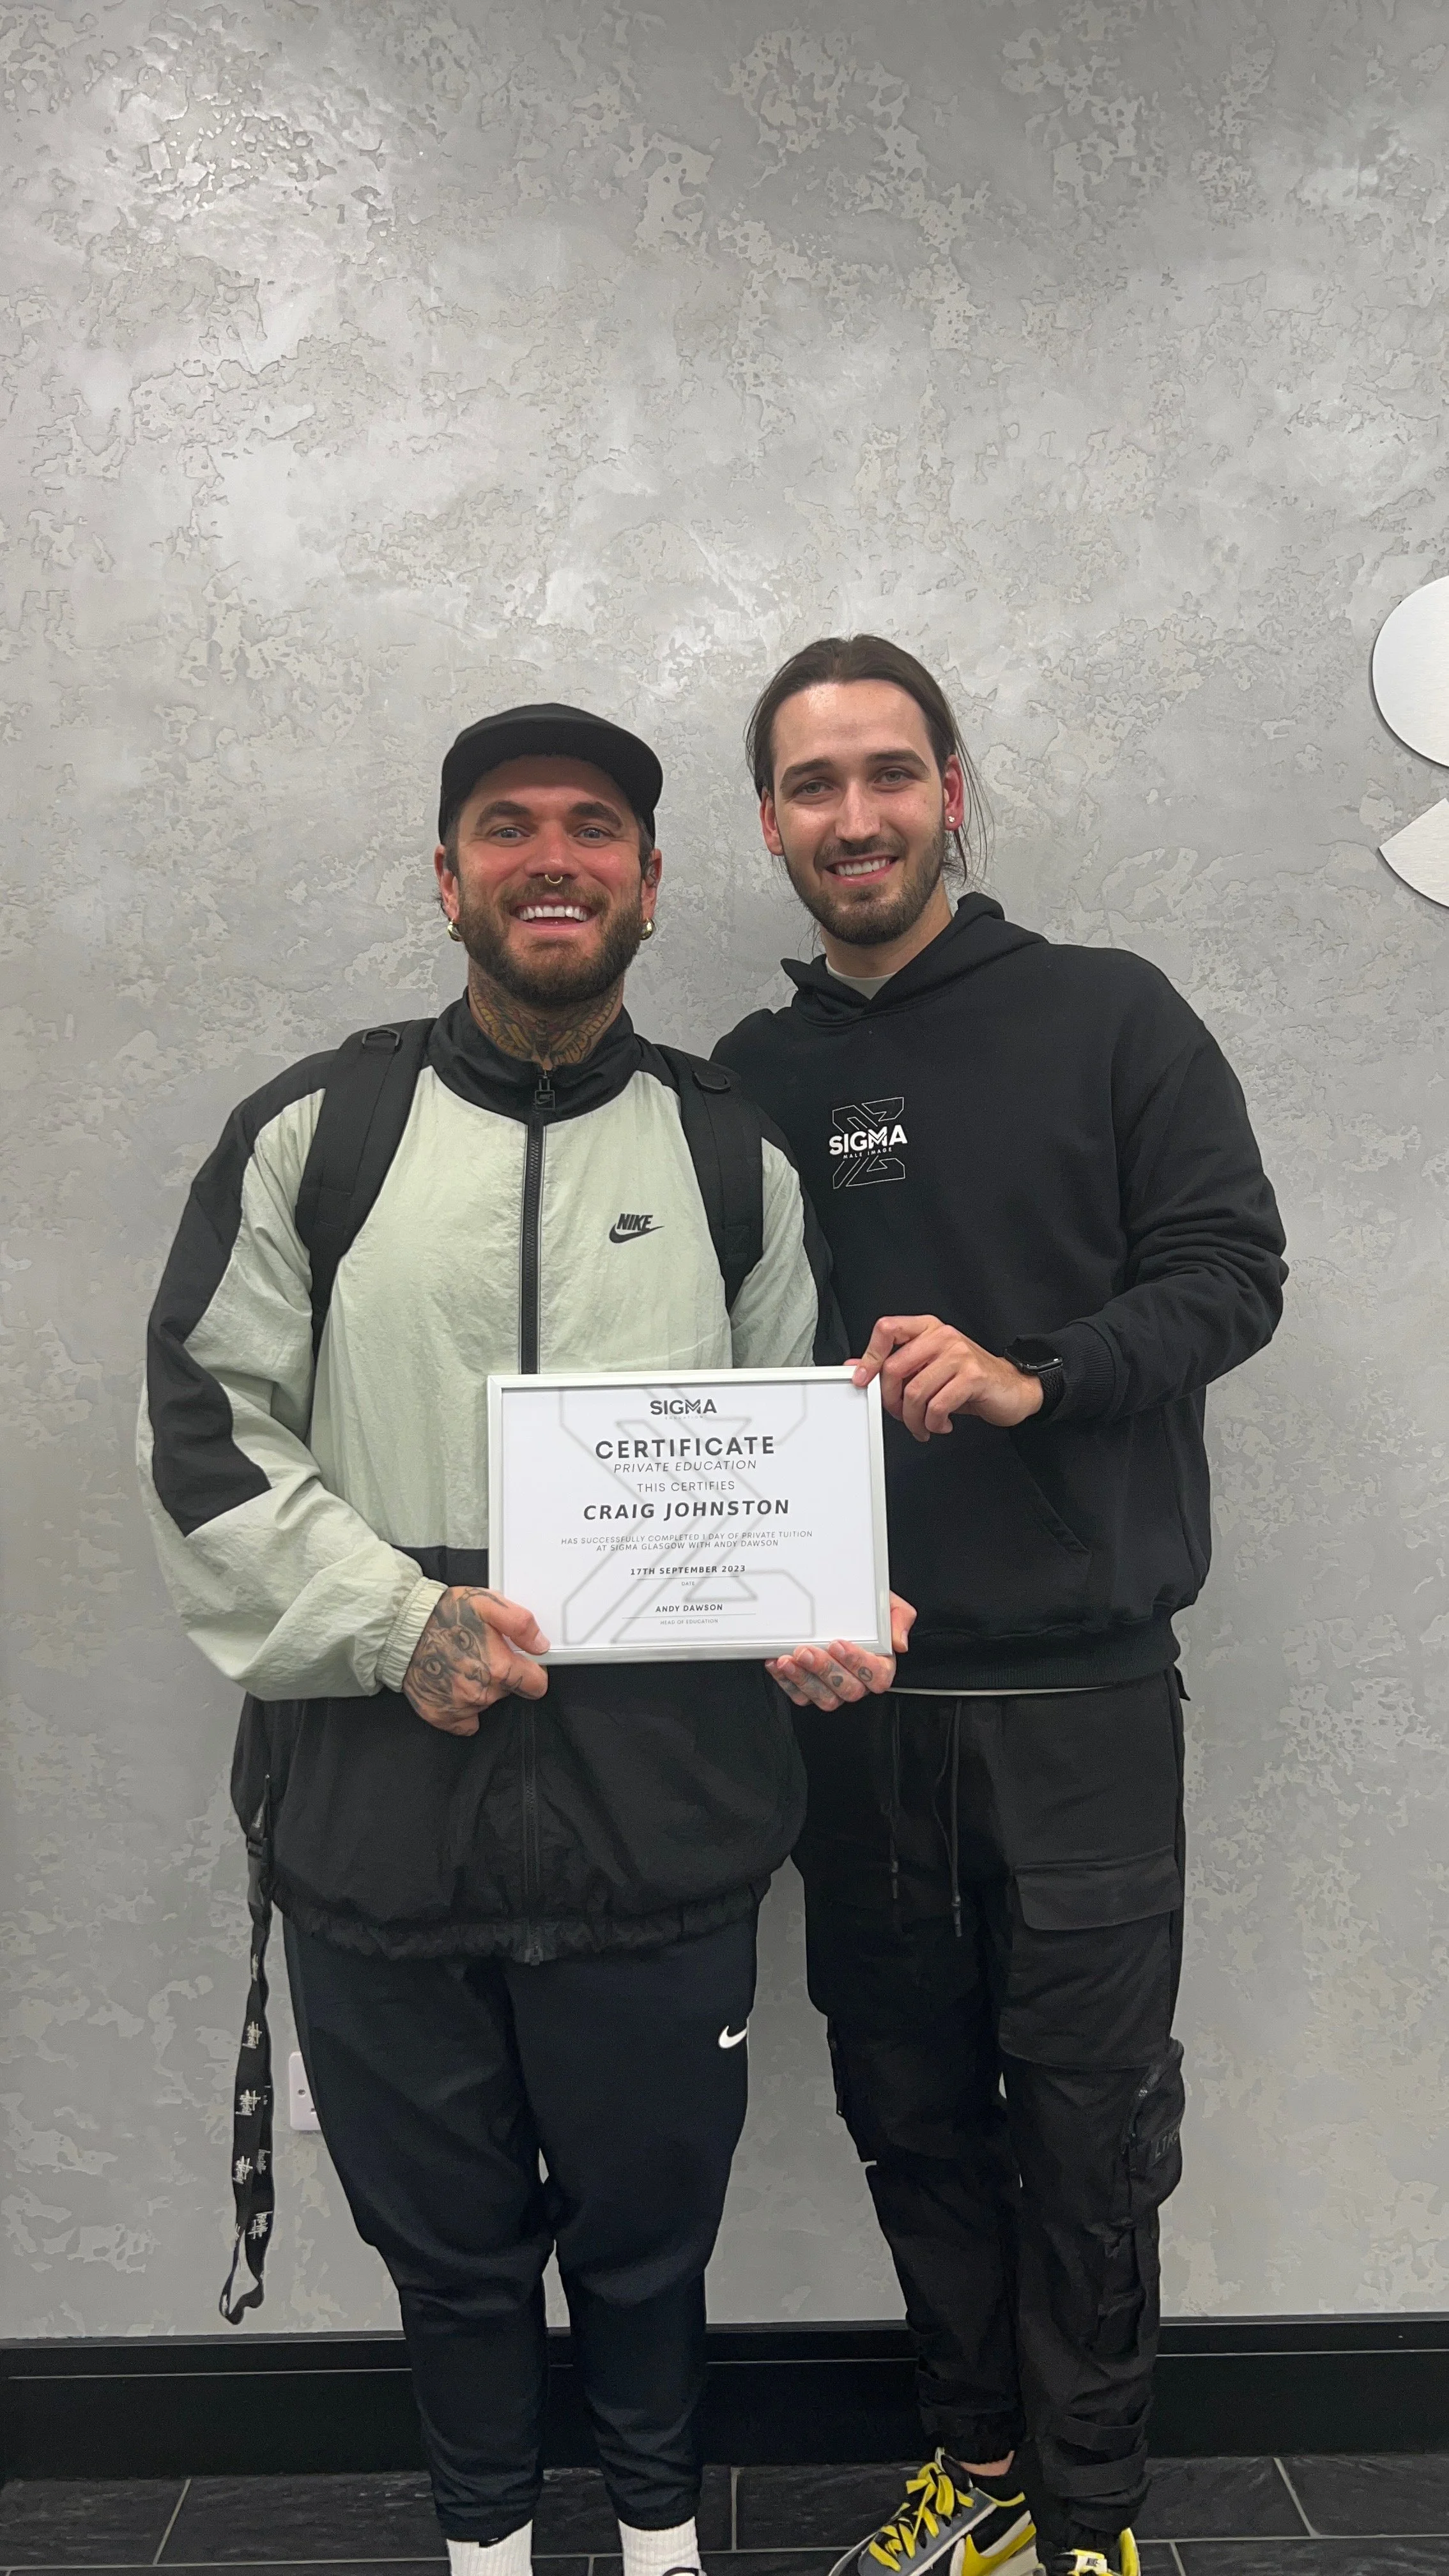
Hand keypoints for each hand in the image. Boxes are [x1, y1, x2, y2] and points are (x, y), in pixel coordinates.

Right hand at [403, 1586, 549, 1736]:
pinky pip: (464, 1721)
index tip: (520, 1662)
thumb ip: (520, 1624)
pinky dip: (461, 1707)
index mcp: (498, 1668)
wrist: (400, 1629)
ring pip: (485, 1703)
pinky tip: (452, 1684)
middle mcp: (481, 1693)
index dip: (532, 1672)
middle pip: (508, 1692)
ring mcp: (460, 1708)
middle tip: (480, 1652)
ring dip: (480, 1687)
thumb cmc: (442, 1614)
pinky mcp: (440, 1715)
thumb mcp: (487, 1603)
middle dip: (501, 1675)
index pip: (536, 1685)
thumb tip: (540, 1644)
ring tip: (461, 1663)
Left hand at [767, 1593, 915, 1710]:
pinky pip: (801, 1696)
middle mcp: (858, 1680)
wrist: (841, 1605)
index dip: (857, 1663)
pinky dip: (787, 1682)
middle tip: (806, 1651)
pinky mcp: (812, 1690)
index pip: (877, 1675)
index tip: (838, 1644)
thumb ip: (900, 1618)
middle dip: (824, 1671)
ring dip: (803, 1680)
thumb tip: (899, 1642)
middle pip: (848, 1690)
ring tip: (788, 1659)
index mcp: (880, 1664)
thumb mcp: (888, 1603)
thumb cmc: (866, 1609)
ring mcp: (834, 1688)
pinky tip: (778, 1663)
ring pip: (824, 1698)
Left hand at [853, 1315, 1043, 1439]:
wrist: (1012, 1387)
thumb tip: (857, 1366)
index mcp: (928, 1328)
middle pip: (894, 1368)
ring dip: (913, 1419)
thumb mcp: (929, 1367)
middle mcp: (942, 1336)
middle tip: (900, 1414)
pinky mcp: (973, 1377)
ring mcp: (959, 1355)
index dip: (869, 1355)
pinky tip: (940, 1424)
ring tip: (922, 1425)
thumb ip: (896, 1364)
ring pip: (914, 1392)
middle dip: (891, 1400)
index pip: (887, 1328)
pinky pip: (937, 1406)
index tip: (861, 1379)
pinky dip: (933, 1423)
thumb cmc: (969, 1378)